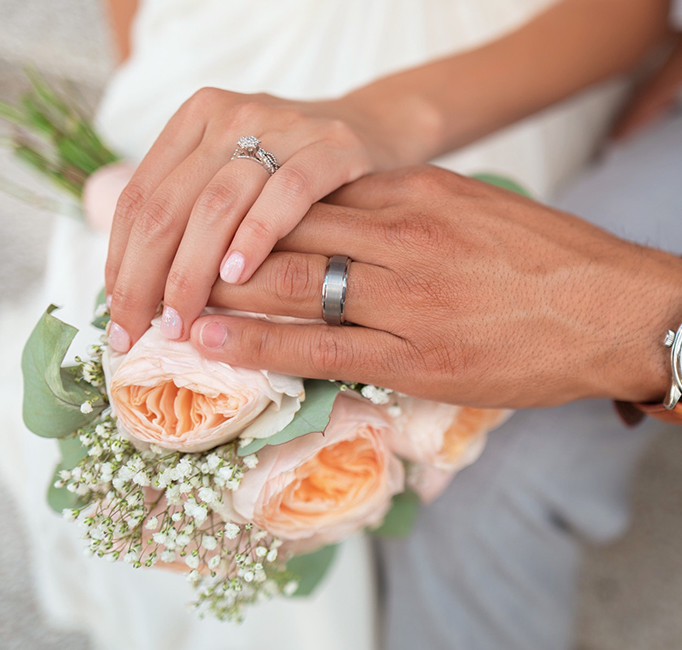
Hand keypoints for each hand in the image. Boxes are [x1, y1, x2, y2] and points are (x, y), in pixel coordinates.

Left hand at [105, 88, 408, 351]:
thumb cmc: (298, 172)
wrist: (379, 130)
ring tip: (182, 319)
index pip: (139, 199)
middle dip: (146, 279)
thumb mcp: (238, 177)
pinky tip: (237, 276)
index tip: (119, 317)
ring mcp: (282, 127)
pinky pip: (286, 194)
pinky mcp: (331, 146)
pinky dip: (256, 237)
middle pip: (168, 206)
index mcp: (196, 120)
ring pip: (216, 205)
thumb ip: (194, 213)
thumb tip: (140, 293)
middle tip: (141, 333)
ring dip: (192, 271)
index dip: (120, 263)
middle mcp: (231, 117)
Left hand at [191, 166, 681, 407]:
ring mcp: (409, 295)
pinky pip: (321, 346)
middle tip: (166, 257)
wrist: (619, 311)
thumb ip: (417, 211)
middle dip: (221, 245)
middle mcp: (405, 235)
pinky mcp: (419, 354)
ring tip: (168, 300)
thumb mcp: (482, 210)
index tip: (213, 220)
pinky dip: (258, 343)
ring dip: (222, 291)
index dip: (253, 207)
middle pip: (288, 229)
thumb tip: (360, 220)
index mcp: (420, 192)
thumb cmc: (557, 262)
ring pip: (293, 284)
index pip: (314, 192)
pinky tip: (212, 342)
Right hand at [612, 31, 681, 139]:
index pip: (642, 108)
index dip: (628, 124)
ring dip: (637, 110)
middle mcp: (662, 77)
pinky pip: (658, 87)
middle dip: (626, 120)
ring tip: (628, 125)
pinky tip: (658, 106)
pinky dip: (652, 100)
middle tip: (613, 137)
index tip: (614, 140)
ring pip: (645, 95)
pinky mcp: (676, 63)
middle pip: (638, 103)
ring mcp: (666, 69)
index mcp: (666, 81)